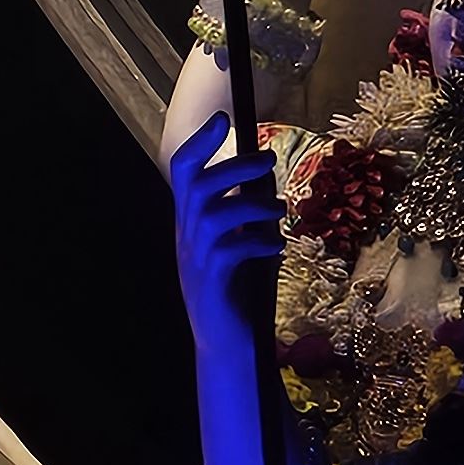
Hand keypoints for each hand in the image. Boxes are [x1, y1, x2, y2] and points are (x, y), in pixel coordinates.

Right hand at [166, 113, 280, 354]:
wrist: (227, 346)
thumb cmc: (238, 294)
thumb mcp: (241, 246)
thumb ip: (248, 218)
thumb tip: (268, 185)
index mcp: (190, 224)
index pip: (182, 172)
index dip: (200, 143)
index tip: (222, 118)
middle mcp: (187, 237)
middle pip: (197, 185)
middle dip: (233, 166)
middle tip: (268, 159)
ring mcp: (197, 260)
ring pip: (214, 214)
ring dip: (252, 205)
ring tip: (281, 209)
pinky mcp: (214, 282)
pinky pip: (233, 250)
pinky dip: (259, 241)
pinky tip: (278, 247)